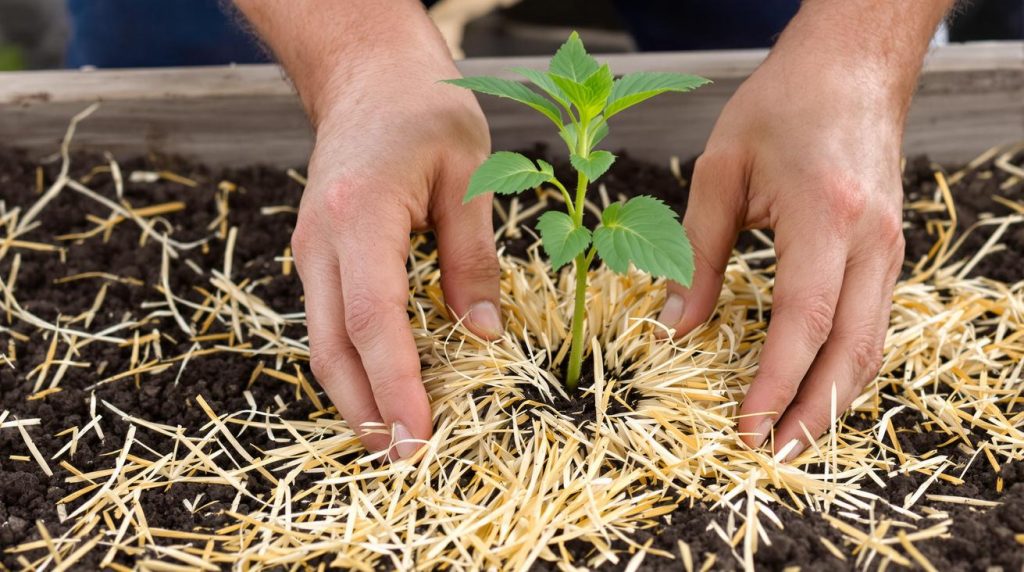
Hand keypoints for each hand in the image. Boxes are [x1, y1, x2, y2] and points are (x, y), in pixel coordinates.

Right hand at [290, 53, 500, 458]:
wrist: (366, 75)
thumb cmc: (422, 109)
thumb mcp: (468, 174)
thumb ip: (473, 258)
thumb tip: (483, 336)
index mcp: (359, 216)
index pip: (372, 320)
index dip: (395, 386)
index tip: (420, 436)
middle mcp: (320, 241)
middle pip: (330, 348)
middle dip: (366, 413)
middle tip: (407, 462)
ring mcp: (310, 250)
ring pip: (322, 343)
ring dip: (356, 398)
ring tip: (397, 440)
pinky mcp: (318, 256)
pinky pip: (330, 324)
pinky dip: (355, 366)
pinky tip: (386, 390)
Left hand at [657, 28, 910, 458]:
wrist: (852, 64)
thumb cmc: (782, 105)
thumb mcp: (720, 172)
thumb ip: (695, 254)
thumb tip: (674, 325)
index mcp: (825, 217)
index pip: (805, 322)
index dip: (775, 383)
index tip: (746, 428)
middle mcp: (871, 240)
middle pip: (853, 350)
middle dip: (814, 413)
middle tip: (773, 457)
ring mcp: (890, 246)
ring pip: (872, 344)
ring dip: (833, 398)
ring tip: (791, 437)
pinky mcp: (889, 249)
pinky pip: (873, 322)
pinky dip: (845, 364)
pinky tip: (815, 386)